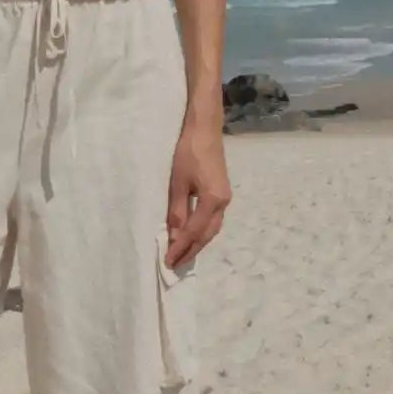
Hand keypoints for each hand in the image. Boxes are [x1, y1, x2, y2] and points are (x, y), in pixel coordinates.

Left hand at [164, 112, 230, 267]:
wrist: (204, 128)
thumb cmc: (187, 152)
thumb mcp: (177, 183)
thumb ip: (177, 211)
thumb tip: (174, 237)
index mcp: (213, 201)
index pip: (194, 232)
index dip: (181, 248)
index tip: (168, 262)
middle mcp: (223, 203)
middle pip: (207, 234)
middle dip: (191, 251)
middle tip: (174, 264)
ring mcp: (225, 197)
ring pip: (211, 228)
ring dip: (197, 242)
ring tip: (182, 254)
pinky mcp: (221, 191)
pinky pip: (212, 219)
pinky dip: (201, 230)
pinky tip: (191, 234)